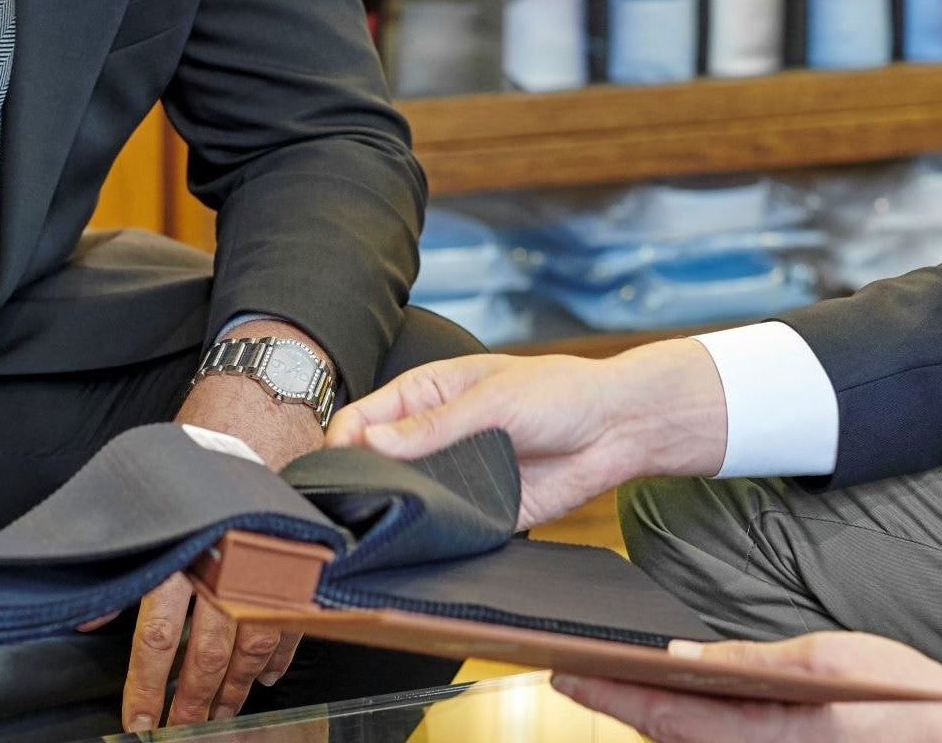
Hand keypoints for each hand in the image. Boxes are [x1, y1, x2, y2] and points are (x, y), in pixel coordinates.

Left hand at [120, 325, 327, 731]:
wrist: (266, 393)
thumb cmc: (206, 435)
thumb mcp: (155, 485)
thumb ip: (127, 549)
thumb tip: (91, 610)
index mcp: (186, 540)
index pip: (160, 629)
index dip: (149, 684)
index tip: (140, 718)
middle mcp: (227, 554)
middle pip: (210, 649)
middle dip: (194, 699)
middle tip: (182, 730)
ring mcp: (268, 555)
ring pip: (253, 642)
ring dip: (236, 686)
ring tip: (223, 715)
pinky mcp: (300, 549)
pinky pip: (294, 615)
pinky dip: (283, 651)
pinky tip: (271, 674)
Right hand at [326, 341, 726, 528]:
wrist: (616, 429)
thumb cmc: (558, 392)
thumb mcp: (492, 399)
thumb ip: (434, 426)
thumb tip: (371, 442)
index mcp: (428, 394)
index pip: (364, 417)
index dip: (340, 443)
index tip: (325, 472)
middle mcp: (434, 436)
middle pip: (376, 463)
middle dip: (359, 484)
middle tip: (340, 512)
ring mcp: (456, 475)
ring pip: (406, 500)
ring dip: (391, 514)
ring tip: (369, 534)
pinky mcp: (480, 511)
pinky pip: (443, 528)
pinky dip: (428, 538)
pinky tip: (414, 549)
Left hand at [552, 633, 941, 742]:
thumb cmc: (903, 701)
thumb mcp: (824, 660)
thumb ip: (749, 662)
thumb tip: (684, 657)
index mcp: (765, 733)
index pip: (667, 717)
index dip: (611, 696)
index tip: (563, 673)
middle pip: (669, 735)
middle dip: (616, 705)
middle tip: (566, 672)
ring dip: (650, 716)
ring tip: (607, 681)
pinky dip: (690, 726)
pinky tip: (677, 701)